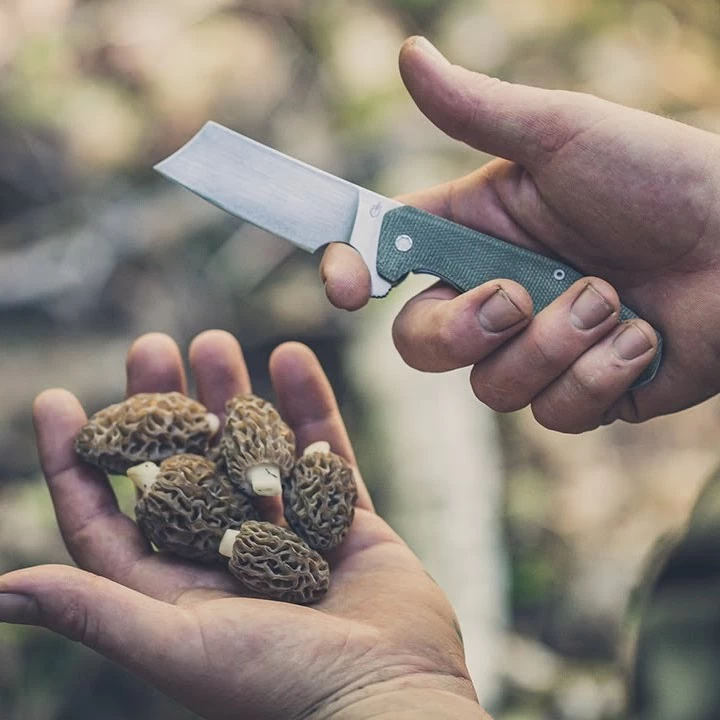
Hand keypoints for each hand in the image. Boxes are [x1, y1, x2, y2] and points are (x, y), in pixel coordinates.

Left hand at [0, 331, 485, 719]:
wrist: (388, 695)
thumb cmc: (276, 684)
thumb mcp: (176, 645)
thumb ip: (96, 610)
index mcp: (175, 587)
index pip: (110, 516)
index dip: (78, 463)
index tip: (57, 401)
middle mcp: (227, 552)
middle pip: (184, 466)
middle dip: (163, 407)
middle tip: (150, 347)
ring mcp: (289, 529)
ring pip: (250, 448)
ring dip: (233, 394)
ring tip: (214, 341)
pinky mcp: (343, 517)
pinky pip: (322, 449)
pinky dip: (308, 404)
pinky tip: (292, 358)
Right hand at [322, 36, 719, 432]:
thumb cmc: (661, 178)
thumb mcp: (562, 135)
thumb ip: (475, 110)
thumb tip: (407, 55)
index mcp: (477, 237)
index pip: (389, 262)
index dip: (354, 274)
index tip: (347, 289)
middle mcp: (497, 298)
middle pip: (422, 345)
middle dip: (463, 331)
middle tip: (515, 299)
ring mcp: (538, 352)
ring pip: (493, 388)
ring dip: (559, 344)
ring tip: (617, 302)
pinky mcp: (582, 395)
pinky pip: (555, 413)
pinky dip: (602, 375)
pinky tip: (645, 339)